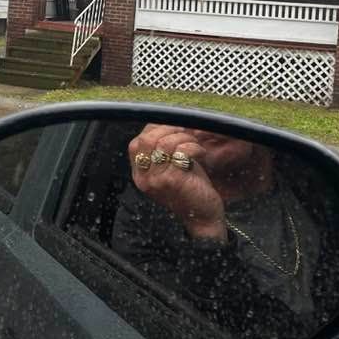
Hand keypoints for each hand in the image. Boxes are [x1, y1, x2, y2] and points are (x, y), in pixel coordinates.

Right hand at [129, 124, 226, 241]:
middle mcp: (143, 178)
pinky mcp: (172, 180)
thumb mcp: (168, 169)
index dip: (154, 130)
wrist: (202, 217)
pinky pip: (181, 151)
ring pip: (165, 143)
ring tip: (195, 144)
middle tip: (186, 132)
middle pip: (147, 139)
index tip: (173, 129)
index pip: (137, 142)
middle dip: (169, 129)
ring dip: (184, 138)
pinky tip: (201, 153)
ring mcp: (156, 180)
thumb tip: (166, 122)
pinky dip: (194, 147)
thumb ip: (160, 151)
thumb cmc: (189, 188)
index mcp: (139, 174)